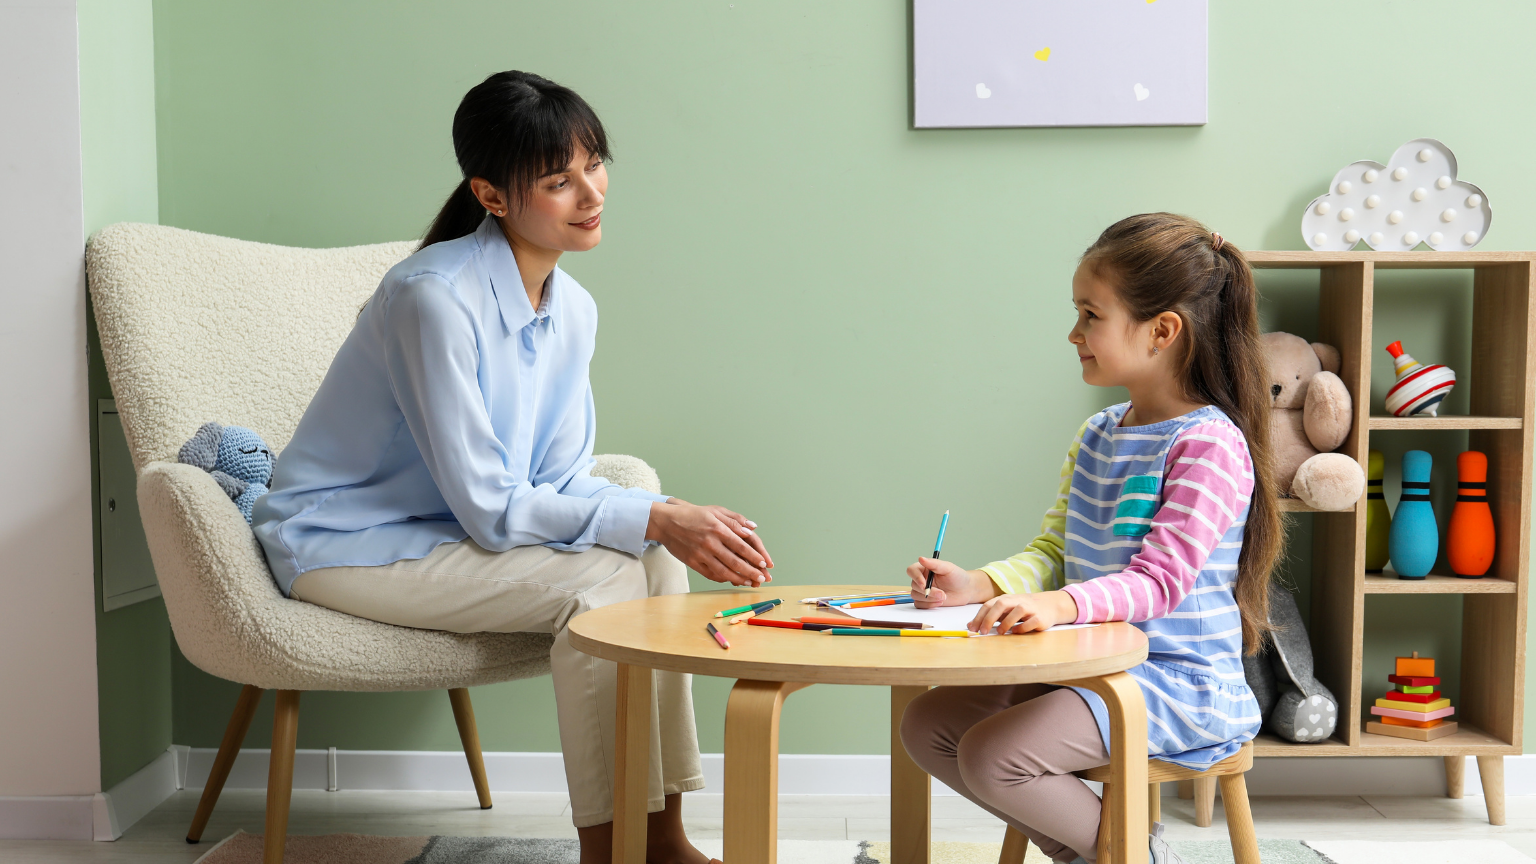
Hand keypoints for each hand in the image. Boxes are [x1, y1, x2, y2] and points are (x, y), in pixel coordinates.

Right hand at [647, 502, 773, 586]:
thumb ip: (735, 519)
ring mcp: (700, 554)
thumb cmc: (692, 515)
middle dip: (751, 571)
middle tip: (762, 578)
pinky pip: (711, 574)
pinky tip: (732, 579)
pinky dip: (723, 578)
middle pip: (734, 561)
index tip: (764, 563)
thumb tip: (752, 529)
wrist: (666, 522)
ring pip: (724, 571)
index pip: (741, 545)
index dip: (754, 556)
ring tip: (750, 582)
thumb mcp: (715, 510)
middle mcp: (710, 542)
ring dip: (739, 578)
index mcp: (717, 528)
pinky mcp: (693, 562)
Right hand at [906, 558, 998, 607]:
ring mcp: (922, 591)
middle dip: (929, 592)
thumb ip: (934, 563)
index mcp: (924, 568)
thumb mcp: (948, 568)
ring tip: (944, 597)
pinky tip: (939, 602)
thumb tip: (921, 558)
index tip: (924, 584)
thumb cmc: (958, 577)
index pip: (911, 571)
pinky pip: (919, 604)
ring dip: (930, 599)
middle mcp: (921, 579)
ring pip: (915, 596)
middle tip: (942, 594)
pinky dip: (929, 605)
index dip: (916, 578)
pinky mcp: (925, 601)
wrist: (966, 590)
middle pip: (914, 586)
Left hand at [969, 590, 1078, 633]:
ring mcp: (1029, 608)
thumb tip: (971, 626)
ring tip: (999, 632)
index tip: (972, 628)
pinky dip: (1022, 628)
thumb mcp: (1006, 610)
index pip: (989, 605)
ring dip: (1006, 623)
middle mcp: (1017, 601)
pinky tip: (1016, 632)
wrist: (1049, 605)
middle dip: (989, 618)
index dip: (979, 616)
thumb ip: (990, 616)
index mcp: (1006, 599)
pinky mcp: (1039, 617)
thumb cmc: (1022, 609)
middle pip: (1001, 605)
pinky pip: (1031, 622)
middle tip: (982, 632)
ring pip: (1017, 611)